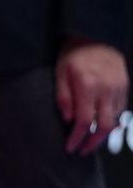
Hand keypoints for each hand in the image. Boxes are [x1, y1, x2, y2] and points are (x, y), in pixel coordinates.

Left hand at [55, 38, 128, 153]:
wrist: (96, 36)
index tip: (70, 147)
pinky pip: (121, 109)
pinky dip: (111, 120)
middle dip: (93, 143)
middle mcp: (107, 89)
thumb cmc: (74, 54)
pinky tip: (101, 123)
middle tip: (82, 150)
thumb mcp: (60, 73)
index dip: (77, 138)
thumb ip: (63, 97)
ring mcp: (119, 87)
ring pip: (115, 119)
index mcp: (87, 86)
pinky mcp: (126, 85)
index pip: (84, 121)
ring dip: (103, 133)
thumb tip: (68, 119)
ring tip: (90, 140)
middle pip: (104, 126)